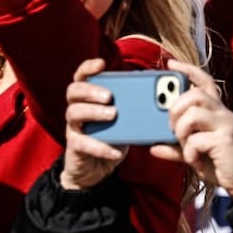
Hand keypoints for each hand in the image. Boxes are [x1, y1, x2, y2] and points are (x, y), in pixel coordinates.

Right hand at [60, 58, 128, 190]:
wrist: (97, 168)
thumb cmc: (113, 137)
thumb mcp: (125, 120)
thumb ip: (133, 107)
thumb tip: (158, 95)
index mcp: (88, 97)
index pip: (82, 76)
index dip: (89, 67)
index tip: (101, 63)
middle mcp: (77, 108)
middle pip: (74, 91)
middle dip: (91, 90)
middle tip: (109, 95)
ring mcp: (74, 127)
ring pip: (74, 112)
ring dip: (94, 111)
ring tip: (112, 115)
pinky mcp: (75, 146)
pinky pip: (83, 143)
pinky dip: (100, 146)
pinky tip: (116, 151)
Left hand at [150, 61, 232, 200]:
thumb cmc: (221, 166)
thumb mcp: (195, 155)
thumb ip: (175, 149)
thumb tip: (153, 147)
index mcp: (218, 112)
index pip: (205, 81)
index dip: (187, 70)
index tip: (170, 65)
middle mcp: (224, 113)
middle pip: (194, 94)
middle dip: (175, 109)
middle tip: (171, 128)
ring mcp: (226, 125)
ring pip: (193, 113)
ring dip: (181, 131)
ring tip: (185, 146)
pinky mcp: (225, 139)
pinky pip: (196, 140)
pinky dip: (189, 153)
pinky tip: (195, 162)